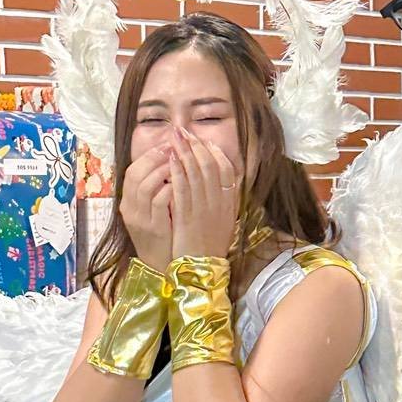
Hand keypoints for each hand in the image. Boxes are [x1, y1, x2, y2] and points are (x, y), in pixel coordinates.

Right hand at [119, 143, 173, 272]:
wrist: (162, 266)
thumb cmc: (164, 234)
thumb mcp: (155, 210)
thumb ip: (157, 189)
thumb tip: (170, 162)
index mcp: (129, 202)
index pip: (132, 170)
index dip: (149, 156)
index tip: (167, 145)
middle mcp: (130, 209)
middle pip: (135, 174)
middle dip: (155, 158)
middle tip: (174, 148)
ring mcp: (140, 219)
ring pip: (145, 185)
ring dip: (163, 170)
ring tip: (179, 161)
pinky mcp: (154, 228)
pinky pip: (159, 202)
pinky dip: (169, 188)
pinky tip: (182, 182)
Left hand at [169, 127, 239, 260]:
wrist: (203, 269)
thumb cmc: (210, 247)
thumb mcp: (224, 223)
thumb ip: (222, 203)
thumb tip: (218, 184)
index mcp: (230, 204)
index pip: (227, 170)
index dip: (215, 153)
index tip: (204, 141)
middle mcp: (219, 203)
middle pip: (210, 166)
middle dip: (196, 145)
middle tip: (184, 131)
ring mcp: (204, 208)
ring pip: (196, 173)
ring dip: (185, 151)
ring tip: (175, 137)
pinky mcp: (187, 215)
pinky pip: (183, 188)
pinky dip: (177, 170)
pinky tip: (171, 158)